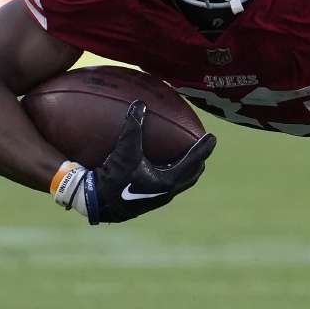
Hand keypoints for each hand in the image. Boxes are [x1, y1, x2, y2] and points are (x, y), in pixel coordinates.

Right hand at [53, 101, 215, 223]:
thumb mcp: (124, 151)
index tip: (213, 137)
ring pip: (178, 182)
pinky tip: (158, 166)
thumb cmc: (113, 179)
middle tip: (202, 148)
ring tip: (184, 157)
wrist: (96, 205)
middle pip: (191, 175)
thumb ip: (133, 127)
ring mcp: (157, 198)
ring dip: (184, 169)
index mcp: (168, 181)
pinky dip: (168, 173)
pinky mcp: (146, 201)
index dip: (204, 148)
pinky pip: (164, 184)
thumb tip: (139, 104)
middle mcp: (167, 192)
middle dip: (198, 161)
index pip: (194, 161)